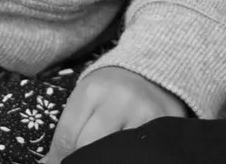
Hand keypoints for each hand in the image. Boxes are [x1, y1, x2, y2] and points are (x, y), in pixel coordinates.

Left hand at [44, 66, 185, 159]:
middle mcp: (119, 100)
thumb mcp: (85, 100)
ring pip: (115, 151)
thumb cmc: (111, 90)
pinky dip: (129, 154)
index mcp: (93, 91)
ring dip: (107, 156)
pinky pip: (139, 150)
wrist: (152, 70)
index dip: (60, 157)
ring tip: (107, 154)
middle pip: (89, 147)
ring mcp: (144, 113)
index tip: (62, 162)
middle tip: (85, 156)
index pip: (68, 139)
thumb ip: (67, 132)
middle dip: (83, 157)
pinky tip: (124, 153)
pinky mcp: (165, 123)